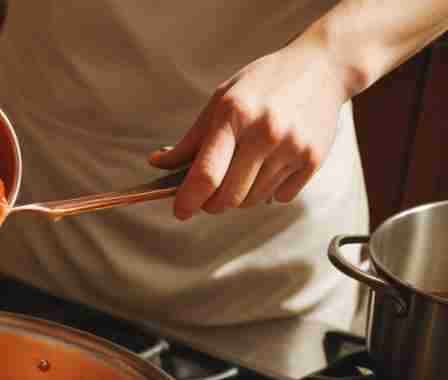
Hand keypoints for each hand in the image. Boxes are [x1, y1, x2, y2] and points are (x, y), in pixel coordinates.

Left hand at [150, 40, 351, 219]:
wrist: (322, 67)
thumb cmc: (265, 82)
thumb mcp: (222, 99)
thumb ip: (191, 138)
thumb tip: (159, 163)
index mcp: (235, 115)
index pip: (206, 174)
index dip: (188, 200)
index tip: (180, 211)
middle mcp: (265, 133)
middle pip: (228, 196)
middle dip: (211, 204)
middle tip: (207, 196)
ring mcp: (292, 147)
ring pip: (253, 200)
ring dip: (239, 198)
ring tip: (240, 173)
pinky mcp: (313, 159)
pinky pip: (280, 197)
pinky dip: (268, 192)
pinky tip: (268, 168)